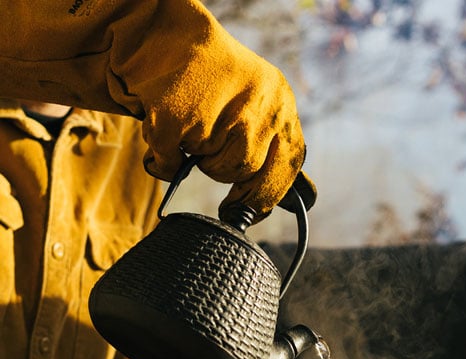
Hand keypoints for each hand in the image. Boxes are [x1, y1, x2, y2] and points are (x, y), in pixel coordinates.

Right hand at [140, 28, 309, 217]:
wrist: (169, 37)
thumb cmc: (215, 84)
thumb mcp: (261, 108)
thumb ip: (275, 149)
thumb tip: (294, 201)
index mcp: (282, 105)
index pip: (289, 166)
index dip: (268, 194)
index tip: (250, 210)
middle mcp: (262, 105)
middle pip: (251, 173)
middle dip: (233, 179)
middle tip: (216, 169)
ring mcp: (222, 110)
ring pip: (219, 169)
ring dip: (205, 162)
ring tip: (196, 134)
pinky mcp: (183, 116)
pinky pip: (175, 163)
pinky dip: (166, 161)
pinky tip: (170, 139)